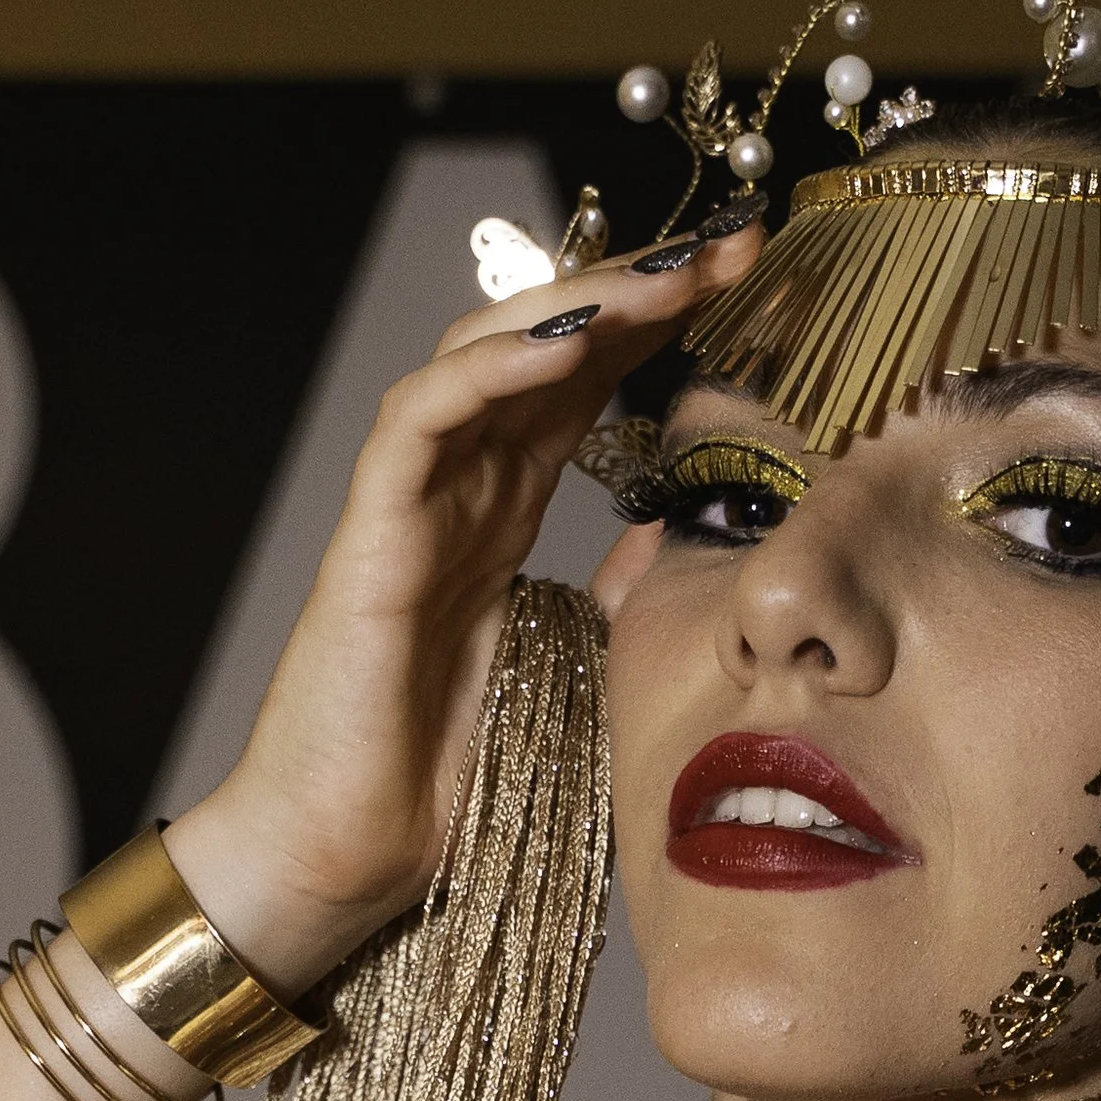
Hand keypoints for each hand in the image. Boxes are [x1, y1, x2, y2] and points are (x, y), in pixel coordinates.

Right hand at [160, 224, 759, 1001]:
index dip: (664, 324)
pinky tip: (564, 344)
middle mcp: (457, 490)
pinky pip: (421, 419)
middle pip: (544, 347)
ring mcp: (409, 505)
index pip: (587, 385)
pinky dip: (489, 372)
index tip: (756, 281)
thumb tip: (684, 539)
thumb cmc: (437, 782)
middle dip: (640, 288)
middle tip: (735, 244)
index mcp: (503, 513)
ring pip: (484, 356)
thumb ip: (617, 600)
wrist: (345, 856)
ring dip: (577, 307)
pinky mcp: (369, 535)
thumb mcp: (573, 677)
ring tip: (669, 278)